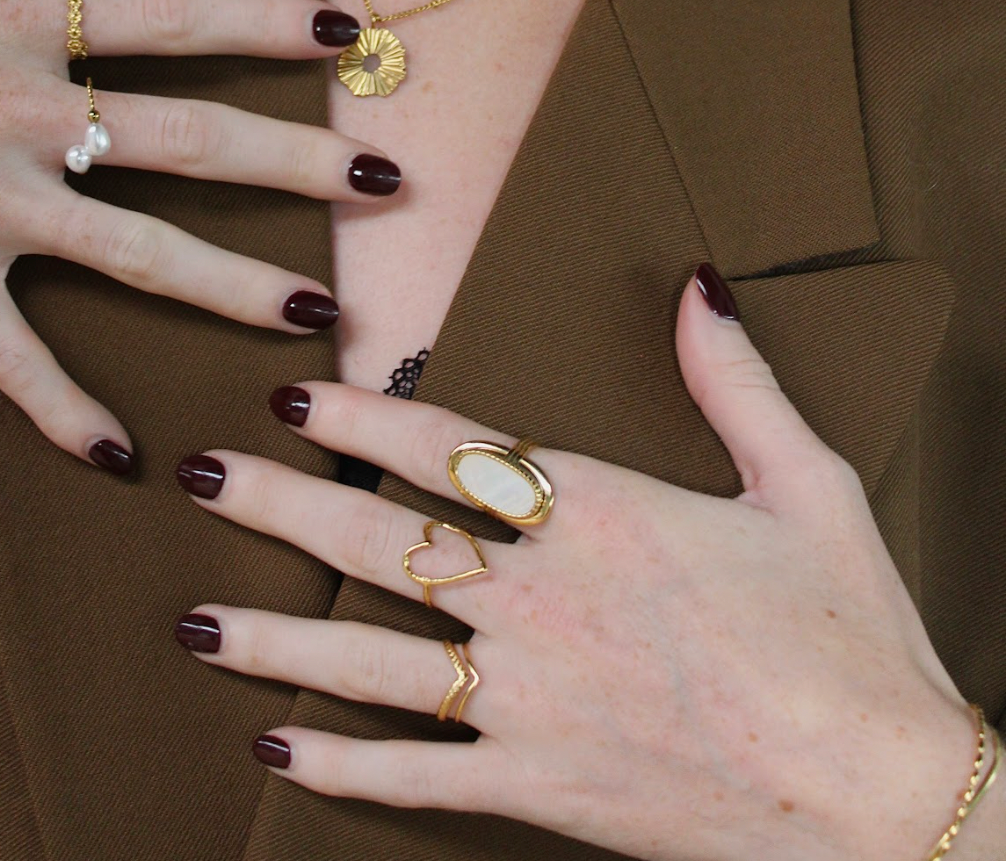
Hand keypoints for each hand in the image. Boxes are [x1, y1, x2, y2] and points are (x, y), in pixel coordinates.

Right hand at [0, 0, 394, 469]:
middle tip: (382, 181)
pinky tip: (122, 451)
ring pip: (136, 250)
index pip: (172, 15)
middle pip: (189, 138)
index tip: (345, 33)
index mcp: (12, 23)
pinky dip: (61, 407)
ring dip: (234, 286)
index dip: (266, 21)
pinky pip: (9, 357)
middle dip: (296, 160)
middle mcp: (19, 116)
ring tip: (318, 311)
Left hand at [174, 264, 988, 860]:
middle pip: (383, 542)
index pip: (448, 450)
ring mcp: (533, 699)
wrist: (889, 800)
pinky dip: (344, 769)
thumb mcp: (808, 487)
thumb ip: (736, 383)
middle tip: (201, 477)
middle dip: (280, 505)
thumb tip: (695, 287)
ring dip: (276, 637)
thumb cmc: (852, 638)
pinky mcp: (542, 786)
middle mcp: (546, 600)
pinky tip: (279, 751)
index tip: (293, 398)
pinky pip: (419, 777)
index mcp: (603, 515)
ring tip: (197, 622)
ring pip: (372, 661)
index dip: (358, 420)